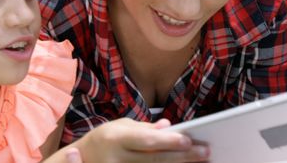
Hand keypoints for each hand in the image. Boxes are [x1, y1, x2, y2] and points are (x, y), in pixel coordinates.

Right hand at [59, 118, 208, 162]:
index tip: (189, 140)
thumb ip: (145, 128)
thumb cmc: (105, 139)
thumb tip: (168, 127)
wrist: (81, 159)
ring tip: (200, 162)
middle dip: (182, 157)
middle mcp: (117, 158)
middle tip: (205, 152)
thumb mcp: (121, 127)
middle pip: (155, 160)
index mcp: (117, 138)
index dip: (168, 142)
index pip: (147, 141)